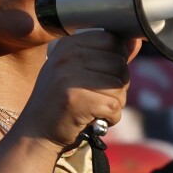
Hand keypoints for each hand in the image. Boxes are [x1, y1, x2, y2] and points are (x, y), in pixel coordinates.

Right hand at [15, 31, 133, 152]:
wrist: (36, 132)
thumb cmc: (61, 101)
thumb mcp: (80, 72)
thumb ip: (108, 56)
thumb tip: (136, 40)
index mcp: (68, 44)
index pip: (111, 40)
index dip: (117, 61)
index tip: (102, 77)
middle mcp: (67, 56)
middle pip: (119, 63)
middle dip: (118, 85)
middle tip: (99, 97)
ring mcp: (69, 76)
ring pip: (119, 86)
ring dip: (115, 103)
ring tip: (95, 108)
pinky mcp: (75, 99)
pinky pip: (114, 106)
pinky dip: (111, 118)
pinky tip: (95, 119)